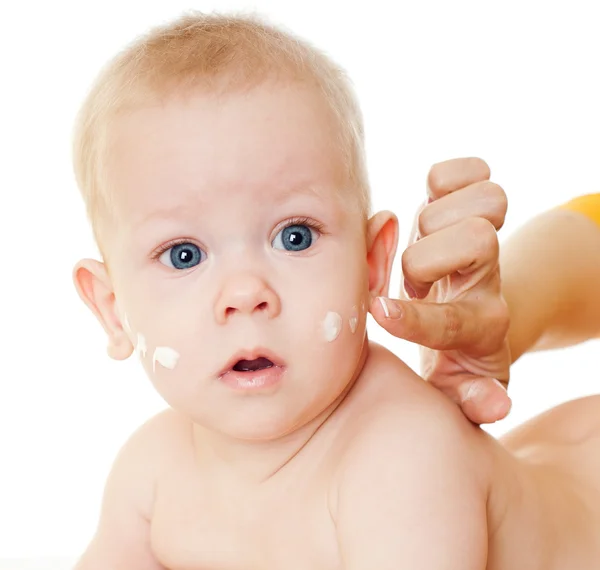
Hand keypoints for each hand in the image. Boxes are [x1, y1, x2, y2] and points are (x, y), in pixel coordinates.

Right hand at [370, 157, 510, 423]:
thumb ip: (463, 399)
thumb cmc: (450, 351)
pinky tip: (432, 203)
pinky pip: (473, 171)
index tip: (378, 310)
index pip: (451, 323)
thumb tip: (497, 407)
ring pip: (486, 202)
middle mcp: (488, 279)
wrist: (469, 308)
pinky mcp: (476, 204)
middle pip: (476, 241)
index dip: (412, 317)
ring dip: (436, 219)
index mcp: (478, 327)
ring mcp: (486, 237)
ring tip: (422, 244)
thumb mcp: (454, 387)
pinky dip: (446, 179)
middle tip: (410, 277)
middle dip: (424, 258)